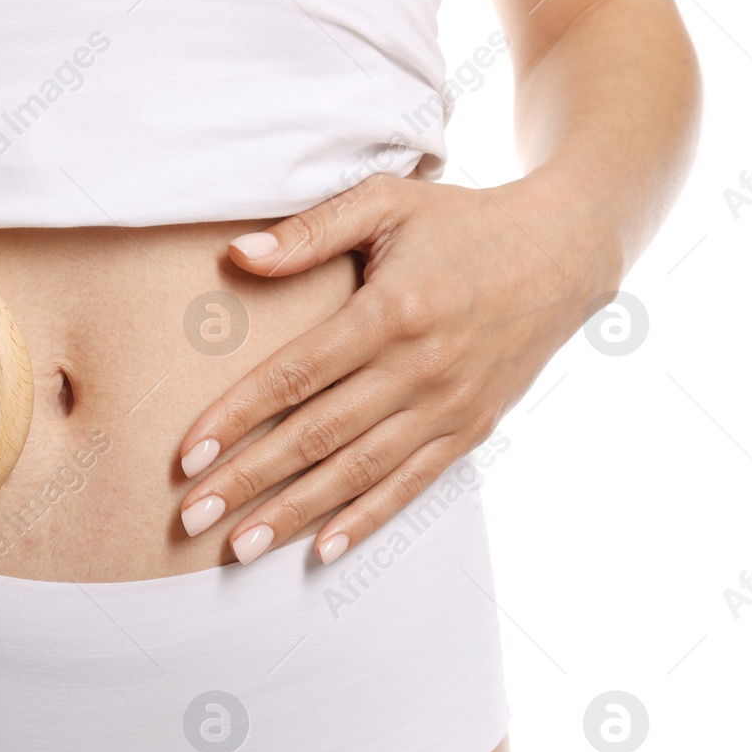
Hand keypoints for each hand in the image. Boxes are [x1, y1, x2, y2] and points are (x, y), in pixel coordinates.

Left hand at [176, 170, 615, 564]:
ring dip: (295, 514)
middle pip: (317, 436)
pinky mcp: (471, 429)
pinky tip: (323, 549)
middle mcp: (419, 367)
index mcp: (391, 311)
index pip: (295, 375)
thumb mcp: (388, 202)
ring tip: (240, 548)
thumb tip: (236, 255)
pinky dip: (367, 519)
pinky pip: (411, 484)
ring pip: (358, 472)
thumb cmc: (461, 222)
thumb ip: (310, 231)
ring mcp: (448, 405)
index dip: (236, 417)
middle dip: (248, 480)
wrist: (564, 253)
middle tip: (191, 517)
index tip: (187, 456)